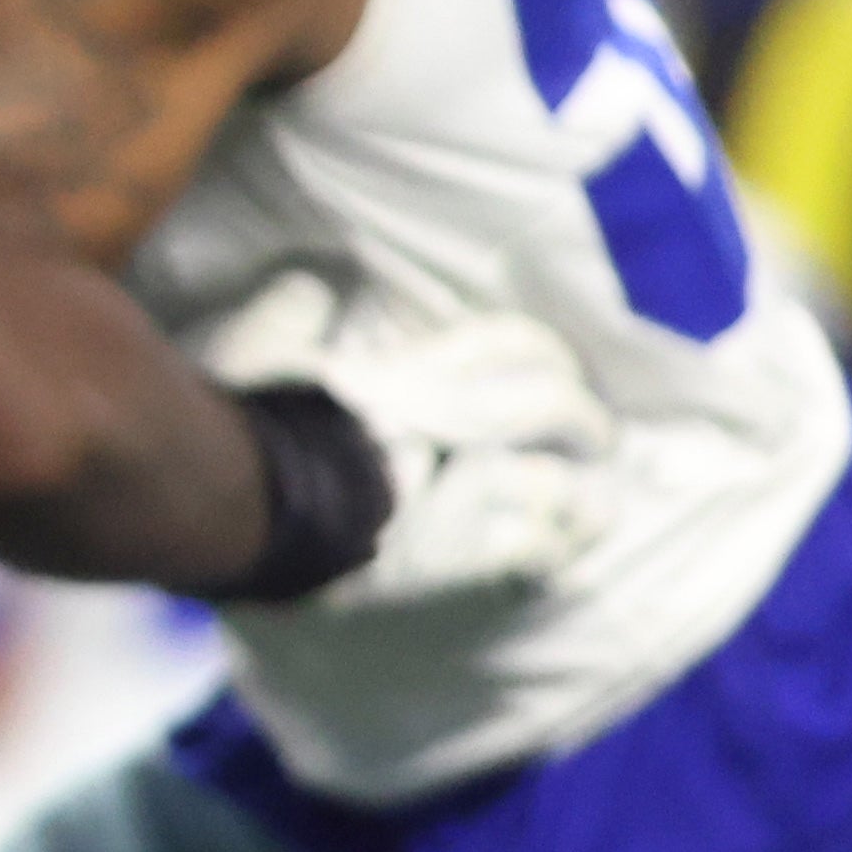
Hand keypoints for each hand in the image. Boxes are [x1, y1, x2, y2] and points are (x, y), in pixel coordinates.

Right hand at [199, 272, 619, 608]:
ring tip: (594, 505)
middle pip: (550, 408)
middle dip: (583, 421)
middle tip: (597, 436)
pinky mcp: (456, 561)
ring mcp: (462, 497)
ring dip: (580, 496)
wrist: (254, 511)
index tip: (554, 363)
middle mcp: (453, 427)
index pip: (504, 344)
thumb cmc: (254, 425)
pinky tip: (563, 556)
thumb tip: (309, 290)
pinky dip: (554, 552)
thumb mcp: (256, 351)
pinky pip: (531, 554)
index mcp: (413, 373)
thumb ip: (287, 316)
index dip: (541, 350)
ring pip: (556, 488)